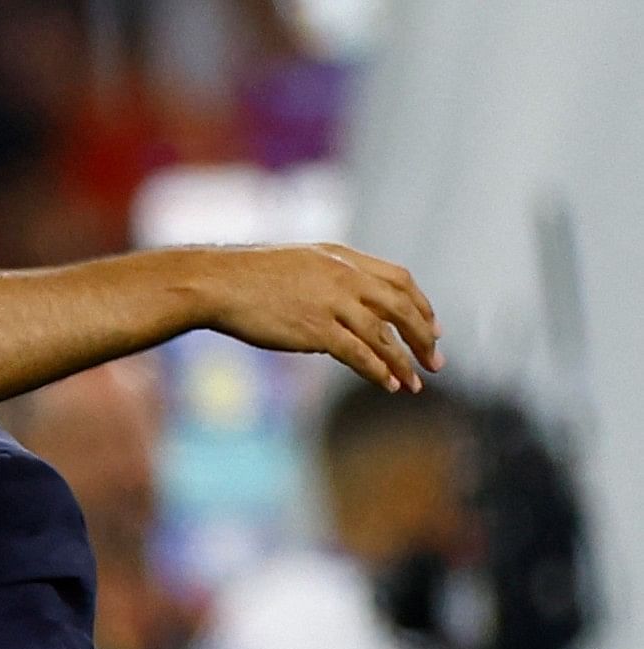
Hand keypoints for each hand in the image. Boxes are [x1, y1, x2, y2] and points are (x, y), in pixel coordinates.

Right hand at [187, 244, 444, 392]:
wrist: (218, 283)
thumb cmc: (248, 276)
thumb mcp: (298, 265)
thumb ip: (328, 279)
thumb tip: (344, 310)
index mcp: (343, 258)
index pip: (399, 279)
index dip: (421, 305)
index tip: (432, 326)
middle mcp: (345, 277)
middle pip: (401, 307)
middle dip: (423, 337)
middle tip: (435, 361)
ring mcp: (332, 303)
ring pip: (383, 335)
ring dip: (404, 362)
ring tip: (414, 383)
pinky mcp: (317, 328)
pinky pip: (359, 353)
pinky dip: (377, 370)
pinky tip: (388, 385)